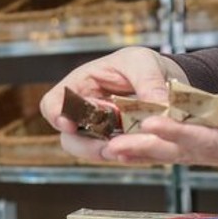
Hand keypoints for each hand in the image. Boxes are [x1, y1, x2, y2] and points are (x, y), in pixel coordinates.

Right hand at [39, 47, 187, 161]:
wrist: (164, 79)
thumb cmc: (142, 64)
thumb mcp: (143, 62)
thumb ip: (148, 81)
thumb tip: (158, 104)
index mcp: (80, 85)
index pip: (53, 103)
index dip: (55, 115)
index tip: (69, 124)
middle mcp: (85, 113)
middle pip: (69, 138)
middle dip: (86, 145)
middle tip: (108, 147)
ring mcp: (101, 132)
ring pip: (92, 151)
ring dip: (108, 152)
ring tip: (128, 149)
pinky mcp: (120, 145)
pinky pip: (118, 156)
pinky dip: (129, 155)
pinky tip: (142, 151)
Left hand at [100, 94, 217, 191]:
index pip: (207, 141)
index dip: (177, 132)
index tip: (150, 124)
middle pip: (185, 151)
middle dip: (148, 148)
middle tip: (110, 146)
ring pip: (186, 149)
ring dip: (151, 148)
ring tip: (116, 146)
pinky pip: (198, 143)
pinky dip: (170, 140)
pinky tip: (150, 139)